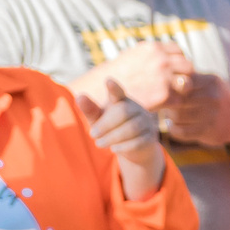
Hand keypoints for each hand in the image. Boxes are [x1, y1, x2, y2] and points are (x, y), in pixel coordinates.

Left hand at [76, 77, 164, 196]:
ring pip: (131, 128)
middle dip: (106, 125)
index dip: (114, 88)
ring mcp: (145, 122)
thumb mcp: (99, 120)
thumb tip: (79, 97)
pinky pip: (138, 141)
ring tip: (99, 144)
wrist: (135, 148)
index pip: (118, 92)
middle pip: (123, 112)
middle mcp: (136, 108)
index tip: (108, 81)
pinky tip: (113, 149)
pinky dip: (124, 146)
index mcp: (121, 100)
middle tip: (92, 135)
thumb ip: (90, 110)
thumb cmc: (112, 129)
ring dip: (112, 137)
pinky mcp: (150, 137)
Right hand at [88, 42, 192, 112]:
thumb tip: (159, 53)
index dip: (178, 60)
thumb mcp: (131, 56)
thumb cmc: (116, 77)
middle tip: (179, 84)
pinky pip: (180, 99)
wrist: (104, 94)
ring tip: (176, 96)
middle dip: (185, 74)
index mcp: (153, 48)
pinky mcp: (164, 95)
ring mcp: (164, 77)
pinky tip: (168, 106)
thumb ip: (148, 54)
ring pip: (188, 82)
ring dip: (184, 89)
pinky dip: (176, 104)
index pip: (177, 50)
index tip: (175, 70)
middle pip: (187, 65)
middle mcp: (161, 60)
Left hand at [162, 71, 229, 149]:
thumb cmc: (219, 98)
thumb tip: (165, 77)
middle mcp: (212, 97)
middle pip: (178, 100)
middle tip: (165, 105)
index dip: (170, 87)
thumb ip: (192, 79)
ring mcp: (210, 116)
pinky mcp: (207, 131)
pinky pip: (182, 132)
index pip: (182, 82)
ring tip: (170, 115)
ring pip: (178, 116)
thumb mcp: (211, 82)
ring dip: (170, 117)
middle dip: (168, 103)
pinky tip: (173, 126)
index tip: (167, 90)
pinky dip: (173, 130)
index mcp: (211, 81)